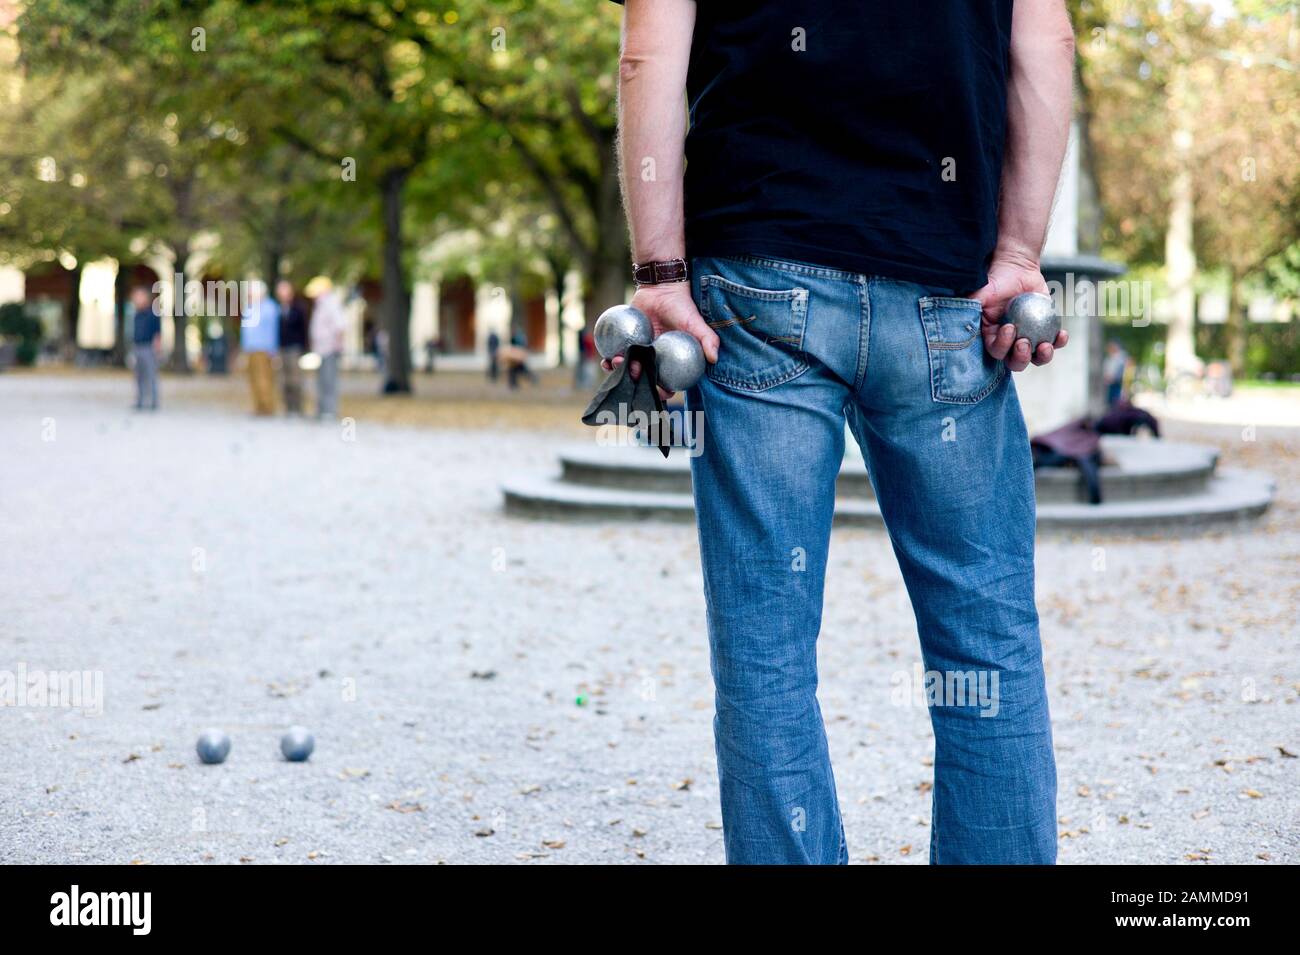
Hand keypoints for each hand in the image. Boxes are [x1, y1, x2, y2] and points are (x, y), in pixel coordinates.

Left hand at [601, 283, 719, 398]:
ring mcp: (639, 352)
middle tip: (632, 372)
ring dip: (620, 371)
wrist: (661, 288)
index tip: (657, 390)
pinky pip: (616, 354)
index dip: (662, 392)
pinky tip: (606, 360)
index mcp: (671, 363)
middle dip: (635, 382)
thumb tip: (714, 358)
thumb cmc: (682, 307)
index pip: (667, 384)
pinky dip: (609, 360)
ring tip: (616, 362)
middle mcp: (654, 361)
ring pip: (628, 370)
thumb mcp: (696, 323)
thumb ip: (708, 339)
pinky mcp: (625, 342)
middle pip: (643, 379)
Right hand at [971, 248, 1066, 371]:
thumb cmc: (995, 282)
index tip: (1009, 327)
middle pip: (1015, 362)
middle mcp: (1010, 344)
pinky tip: (1061, 335)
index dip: (1002, 345)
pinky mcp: (1045, 331)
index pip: (995, 351)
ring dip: (1042, 357)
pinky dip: (1059, 342)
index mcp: (991, 339)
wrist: (1017, 269)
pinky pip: (1054, 342)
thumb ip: (969, 310)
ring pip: (1036, 358)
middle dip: (1021, 358)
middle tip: (1025, 342)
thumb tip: (964, 326)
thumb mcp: (979, 295)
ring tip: (1046, 345)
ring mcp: (1029, 339)